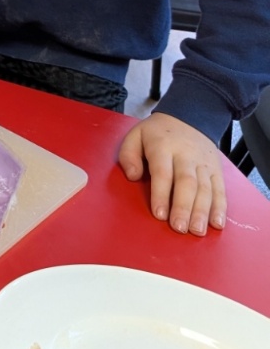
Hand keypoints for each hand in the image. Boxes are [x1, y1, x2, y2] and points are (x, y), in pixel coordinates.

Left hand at [117, 111, 226, 235]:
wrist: (190, 117)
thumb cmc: (157, 133)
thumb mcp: (135, 135)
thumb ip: (128, 154)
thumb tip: (132, 176)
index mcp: (162, 146)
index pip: (162, 172)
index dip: (161, 194)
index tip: (159, 214)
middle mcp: (186, 155)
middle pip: (187, 183)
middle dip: (183, 207)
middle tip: (178, 228)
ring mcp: (204, 163)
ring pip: (205, 188)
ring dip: (202, 211)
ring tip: (196, 231)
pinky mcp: (216, 170)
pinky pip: (220, 189)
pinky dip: (220, 208)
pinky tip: (217, 223)